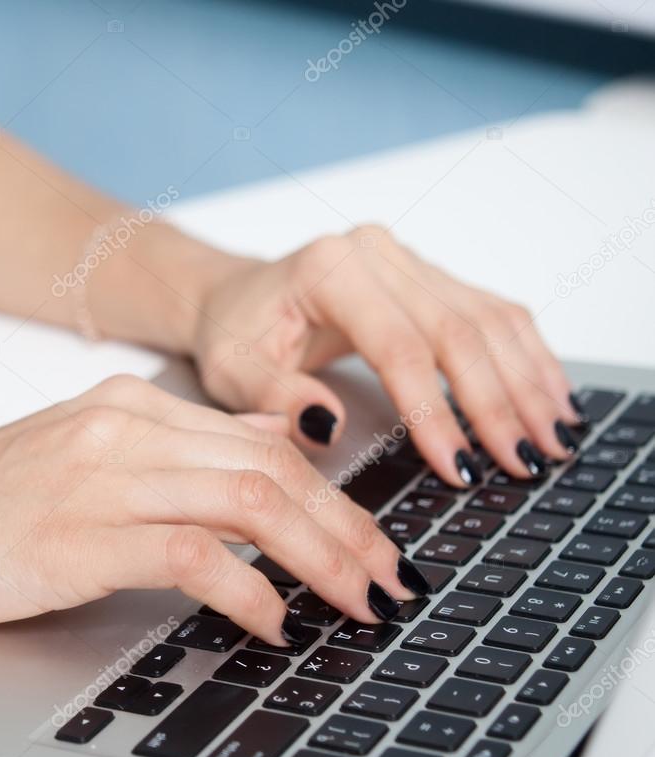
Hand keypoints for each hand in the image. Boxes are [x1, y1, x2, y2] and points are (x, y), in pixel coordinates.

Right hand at [0, 375, 425, 637]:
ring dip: (322, 559)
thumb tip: (280, 448)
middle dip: (350, 529)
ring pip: (252, 503)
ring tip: (358, 603)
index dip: (338, 495)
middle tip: (391, 580)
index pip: (267, 442)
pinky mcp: (80, 536)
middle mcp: (129, 428)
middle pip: (276, 470)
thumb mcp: (99, 457)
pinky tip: (273, 624)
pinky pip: (194, 556)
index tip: (378, 543)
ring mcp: (104, 478)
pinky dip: (250, 591)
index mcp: (138, 407)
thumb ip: (189, 452)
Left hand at [193, 226, 581, 487]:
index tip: (461, 466)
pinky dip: (527, 358)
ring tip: (556, 436)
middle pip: (459, 331)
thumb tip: (331, 426)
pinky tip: (552, 396)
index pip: (401, 346)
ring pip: (490, 319)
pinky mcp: (431, 277)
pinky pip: (493, 314)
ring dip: (528, 381)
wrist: (238, 295)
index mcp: (331, 270)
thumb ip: (277, 399)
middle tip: (527, 460)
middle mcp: (380, 255)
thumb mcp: (235, 373)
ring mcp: (411, 261)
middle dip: (498, 404)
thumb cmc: (236, 333)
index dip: (436, 411)